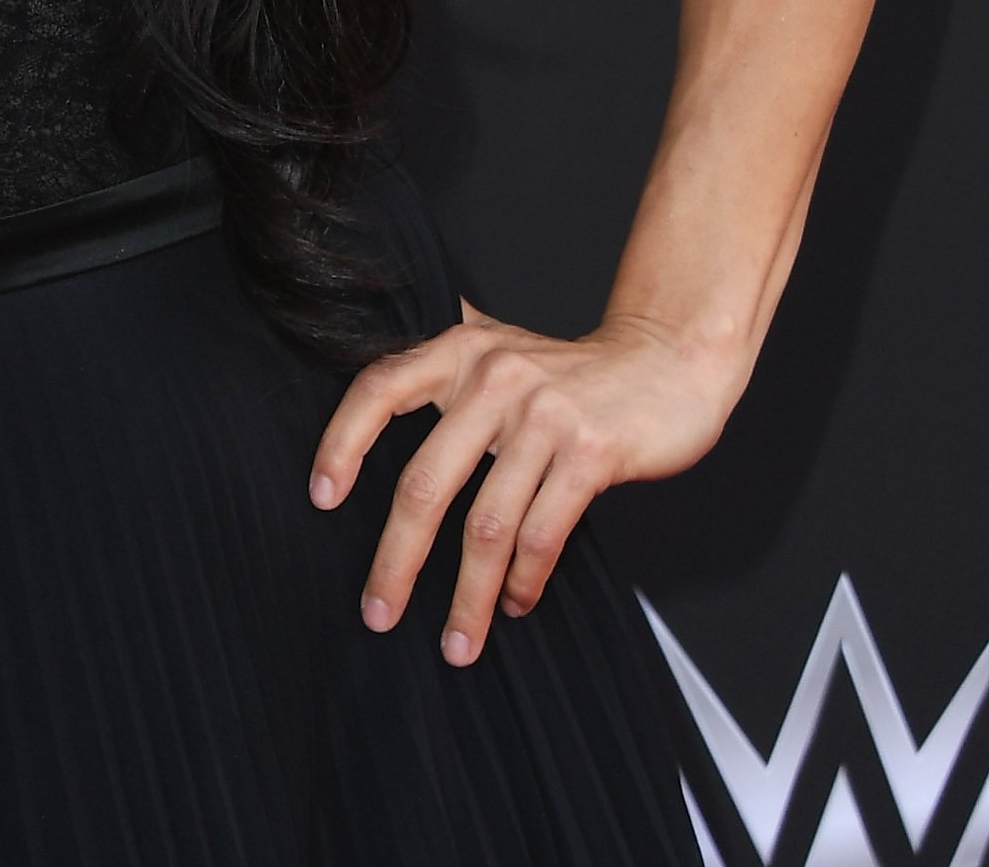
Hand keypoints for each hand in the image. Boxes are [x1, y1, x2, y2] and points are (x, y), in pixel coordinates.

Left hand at [310, 306, 738, 665]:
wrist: (666, 361)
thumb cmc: (570, 372)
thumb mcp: (498, 346)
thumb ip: (441, 365)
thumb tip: (364, 405)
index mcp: (459, 350)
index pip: (379, 388)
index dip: (342, 442)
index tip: (321, 498)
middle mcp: (494, 377)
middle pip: (426, 482)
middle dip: (397, 559)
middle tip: (379, 612)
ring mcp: (544, 415)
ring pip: (487, 525)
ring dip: (468, 595)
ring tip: (457, 641)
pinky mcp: (591, 453)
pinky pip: (542, 534)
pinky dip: (522, 580)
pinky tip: (513, 603)